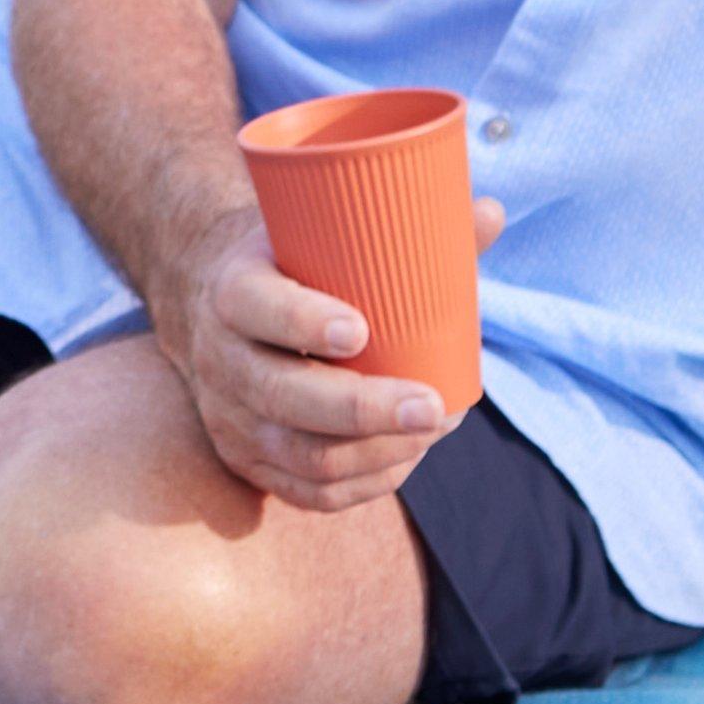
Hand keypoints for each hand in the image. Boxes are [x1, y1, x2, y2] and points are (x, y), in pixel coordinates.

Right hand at [148, 196, 505, 511]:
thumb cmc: (293, 263)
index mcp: (232, 290)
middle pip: (283, 396)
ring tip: (434, 428)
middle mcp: (220, 358)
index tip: (362, 329)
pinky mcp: (246, 459)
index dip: (302, 322)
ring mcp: (229, 417)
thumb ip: (406, 226)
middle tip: (431, 405)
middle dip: (363, 409)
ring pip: (302, 453)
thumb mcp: (322, 234)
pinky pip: (308, 491)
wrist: (216, 305)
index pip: (256, 308)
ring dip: (378, 450)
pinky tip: (405, 459)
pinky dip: (365, 483)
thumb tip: (488, 212)